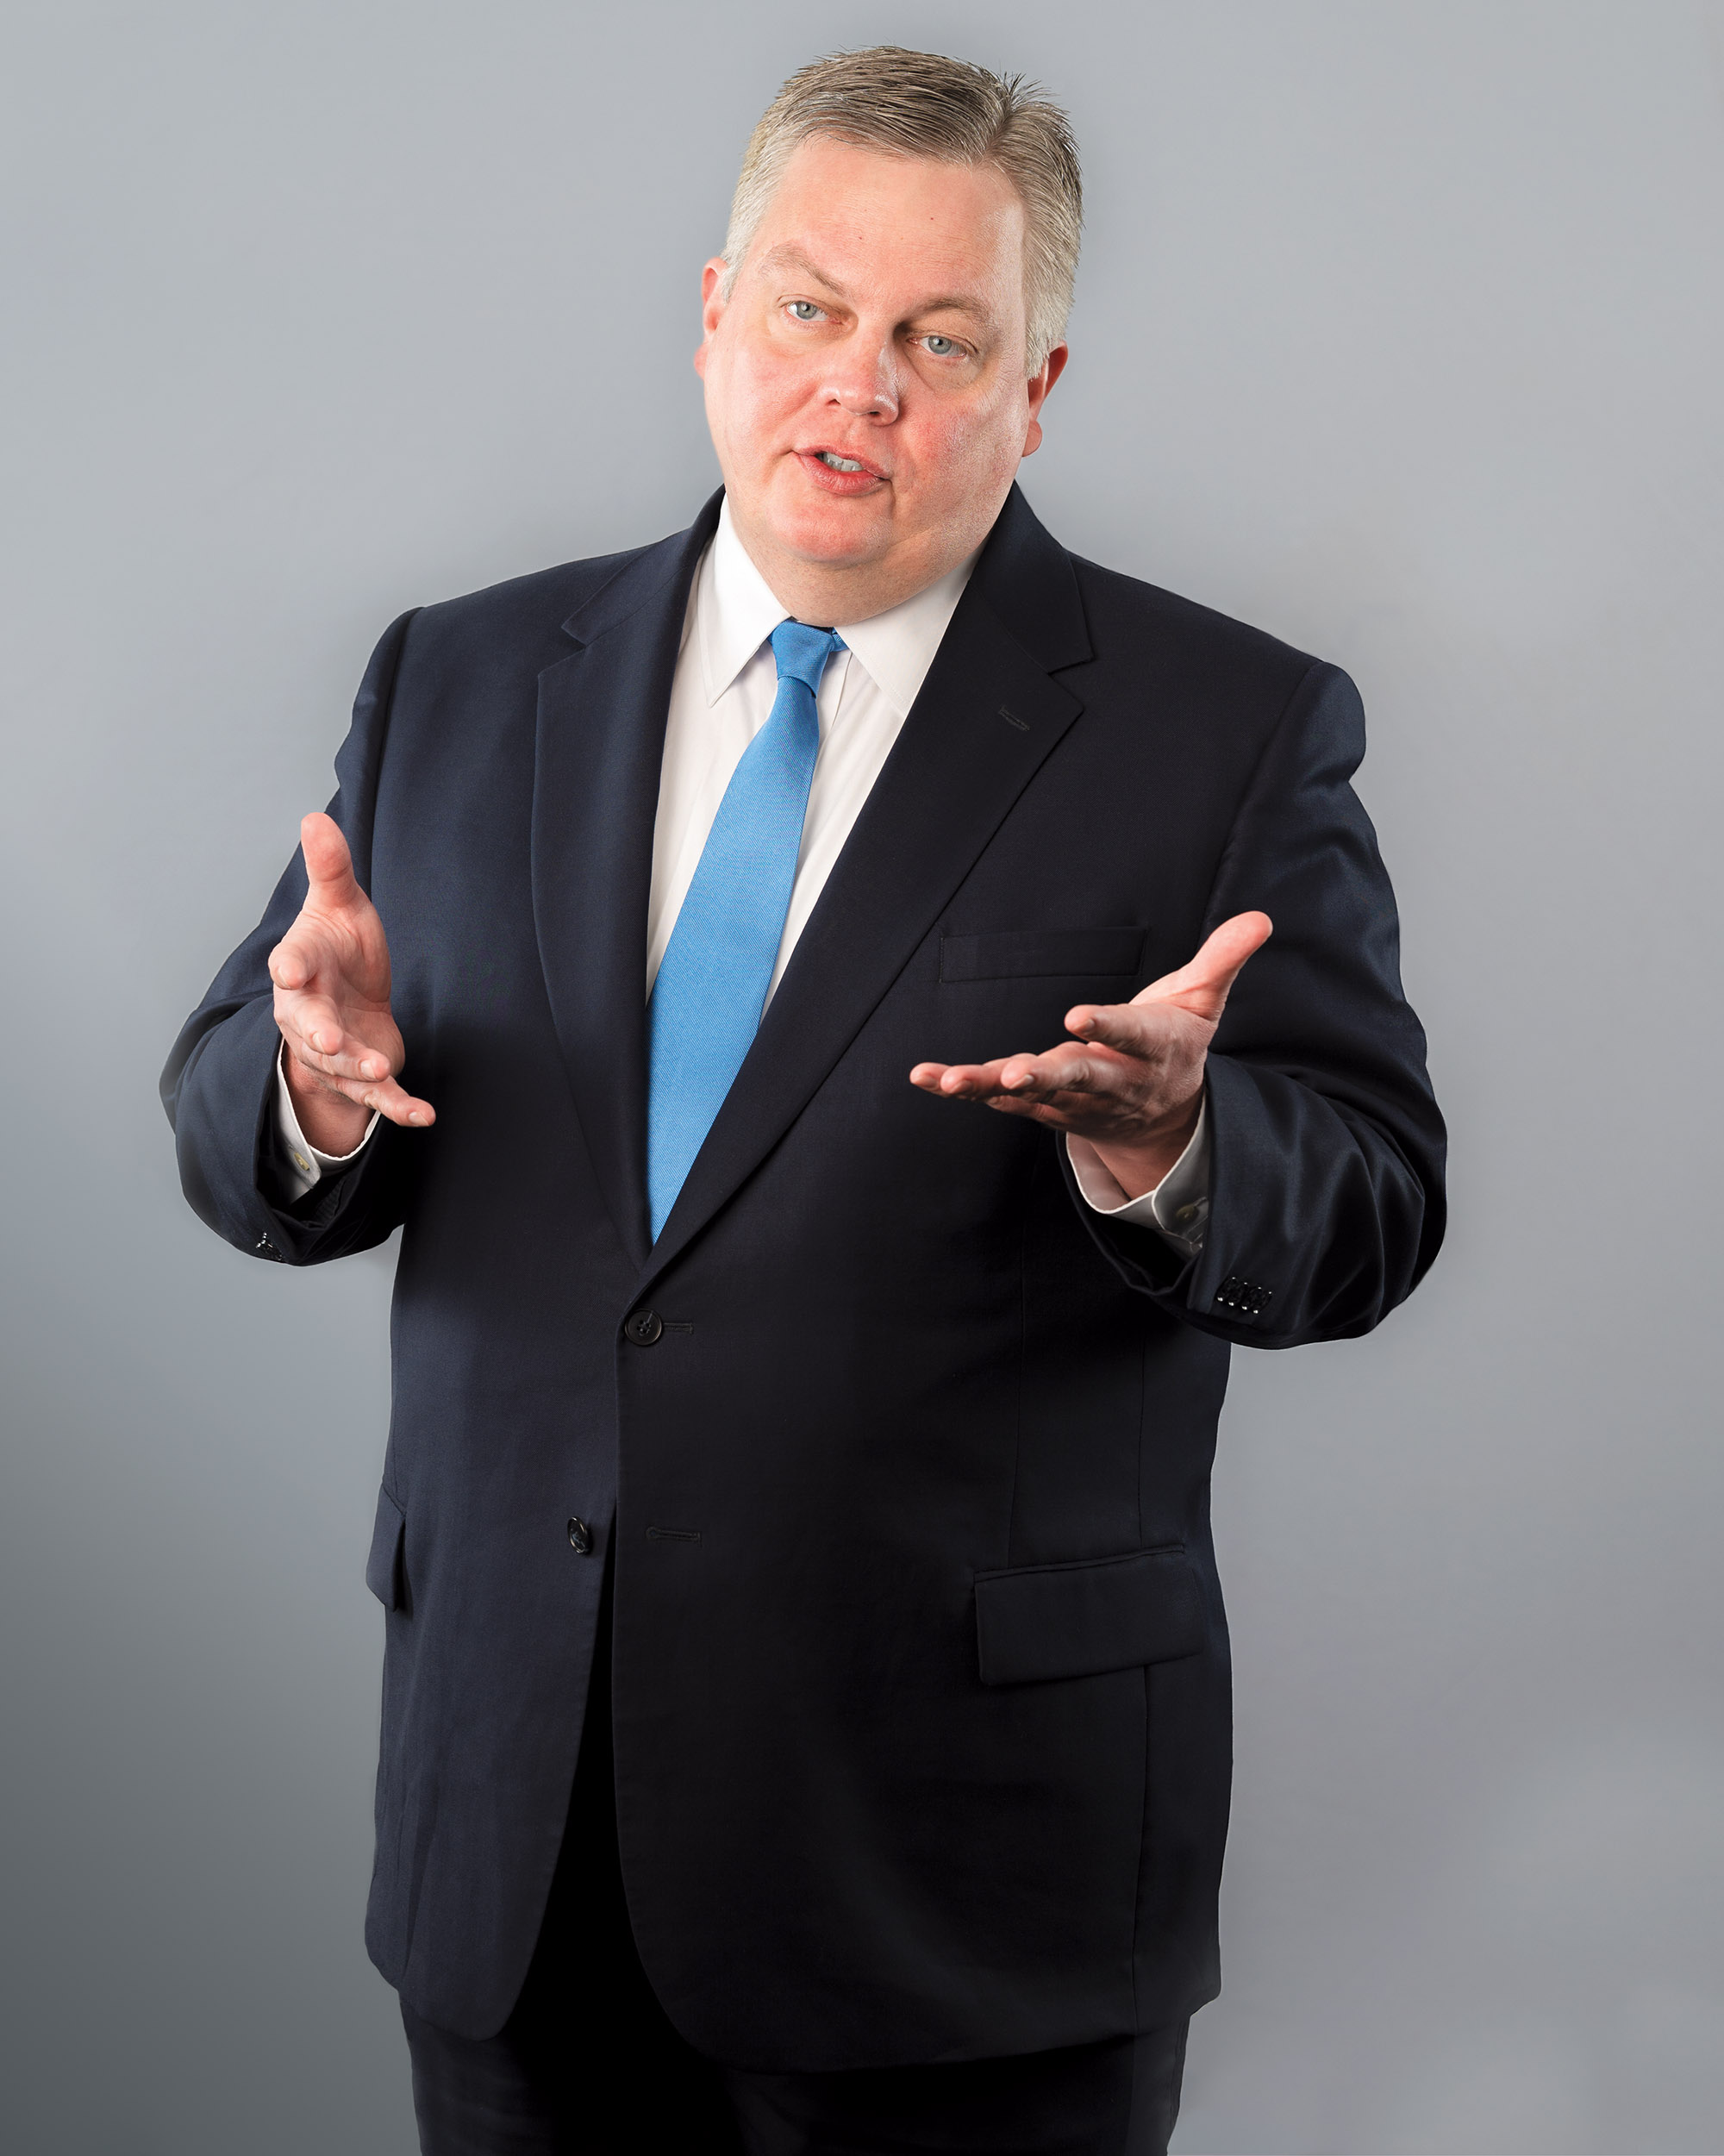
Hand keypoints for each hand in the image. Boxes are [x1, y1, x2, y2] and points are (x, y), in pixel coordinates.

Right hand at [269, 812, 433, 1154]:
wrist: (349, 1005)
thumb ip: (330, 869)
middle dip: (317, 1034)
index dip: (289, 969)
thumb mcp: (340, 905)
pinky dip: (400, 1109)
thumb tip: (314, 817)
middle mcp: (308, 1015)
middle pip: (307, 1027)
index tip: (287, 971)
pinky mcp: (363, 1077)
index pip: (290, 966)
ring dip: (358, 1069)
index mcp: (302, 970)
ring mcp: (334, 1051)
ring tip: (380, 1068)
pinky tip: (425, 1116)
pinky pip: (378, 1098)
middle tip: (327, 1037)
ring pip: (339, 1064)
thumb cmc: (340, 952)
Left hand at [909, 913, 1271, 1199]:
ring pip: (1029, 1094)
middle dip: (1046, 1076)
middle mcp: (1109, 1080)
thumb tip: (1261, 917)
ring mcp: (1071, 1098)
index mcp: (1151, 1049)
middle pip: (1078, 1078)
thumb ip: (1223, 960)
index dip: (1106, 1028)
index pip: (1130, 1036)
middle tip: (1015, 1074)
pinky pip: (998, 1098)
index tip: (1076, 1017)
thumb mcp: (1204, 1002)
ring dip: (988, 1087)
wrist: (1163, 1120)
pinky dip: (964, 1087)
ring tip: (949, 1081)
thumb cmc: (1176, 1045)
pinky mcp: (1041, 1105)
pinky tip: (926, 1078)